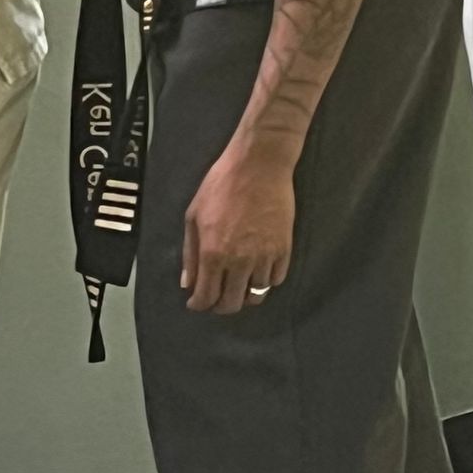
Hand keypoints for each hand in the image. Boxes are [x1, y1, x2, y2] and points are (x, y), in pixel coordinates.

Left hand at [182, 136, 294, 314]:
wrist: (259, 166)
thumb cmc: (220, 186)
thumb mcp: (193, 216)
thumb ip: (190, 253)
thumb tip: (188, 282)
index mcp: (213, 254)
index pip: (207, 297)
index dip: (199, 305)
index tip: (196, 303)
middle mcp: (240, 262)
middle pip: (233, 303)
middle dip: (221, 306)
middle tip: (216, 299)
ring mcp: (265, 257)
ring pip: (257, 295)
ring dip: (244, 295)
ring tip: (237, 286)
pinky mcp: (284, 249)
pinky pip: (276, 279)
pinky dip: (265, 282)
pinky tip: (256, 274)